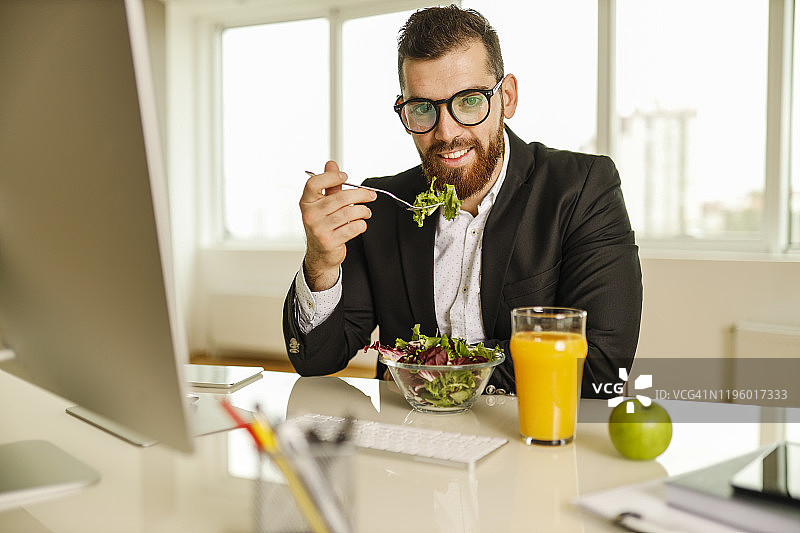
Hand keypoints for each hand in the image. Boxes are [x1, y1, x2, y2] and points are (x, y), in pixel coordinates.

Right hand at [301, 161, 376, 290]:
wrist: (321, 254)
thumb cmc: (324, 225)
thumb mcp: (324, 204)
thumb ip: (329, 185)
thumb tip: (331, 164)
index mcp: (306, 202)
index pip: (314, 183)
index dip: (331, 177)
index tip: (345, 177)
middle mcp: (310, 215)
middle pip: (340, 198)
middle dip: (361, 195)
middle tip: (371, 195)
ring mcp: (318, 229)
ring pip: (349, 213)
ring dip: (363, 211)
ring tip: (366, 212)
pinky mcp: (329, 241)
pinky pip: (353, 227)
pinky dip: (361, 224)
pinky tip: (360, 224)